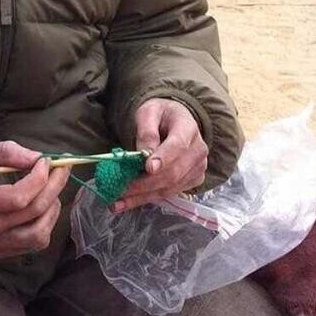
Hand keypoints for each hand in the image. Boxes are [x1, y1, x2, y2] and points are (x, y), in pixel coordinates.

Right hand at [0, 140, 70, 257]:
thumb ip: (6, 151)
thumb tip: (36, 158)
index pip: (18, 197)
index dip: (39, 178)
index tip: (45, 160)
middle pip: (33, 211)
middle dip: (54, 185)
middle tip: (61, 167)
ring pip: (40, 232)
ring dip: (53, 205)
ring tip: (50, 187)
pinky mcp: (3, 253)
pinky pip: (36, 242)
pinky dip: (47, 221)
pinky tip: (42, 204)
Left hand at [111, 98, 207, 212]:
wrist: (174, 121)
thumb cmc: (160, 115)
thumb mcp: (149, 113)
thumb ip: (147, 131)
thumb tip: (144, 154)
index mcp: (188, 128)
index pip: (177, 146)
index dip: (163, 158)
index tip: (147, 168)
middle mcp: (198, 151)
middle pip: (173, 173)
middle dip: (145, 183)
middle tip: (121, 188)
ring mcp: (197, 168)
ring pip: (170, 188)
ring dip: (142, 197)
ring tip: (117, 202)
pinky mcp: (192, 181)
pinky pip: (168, 194)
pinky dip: (146, 199)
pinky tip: (127, 202)